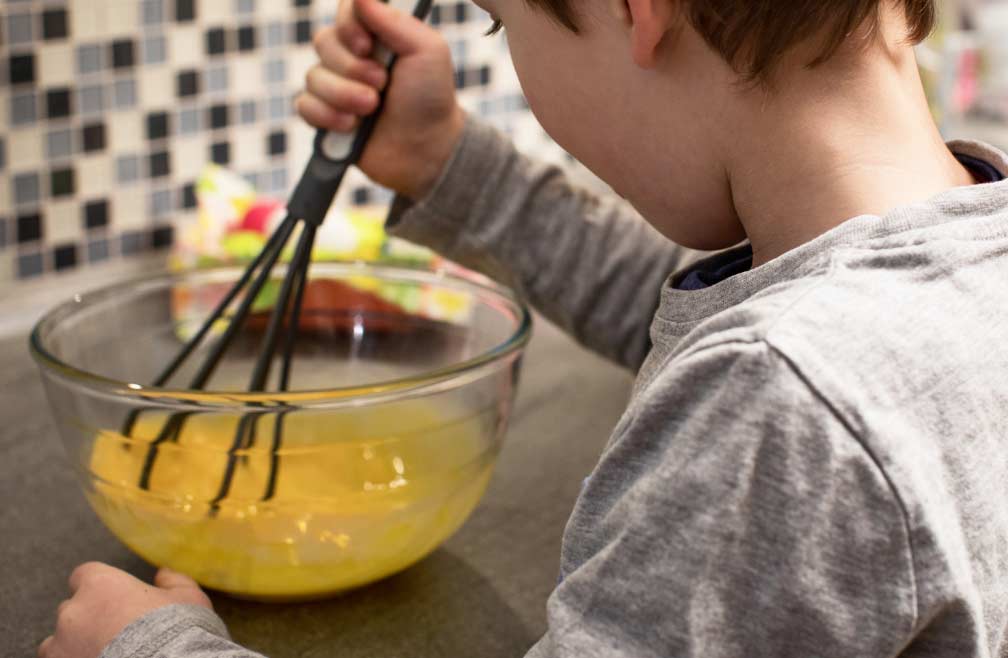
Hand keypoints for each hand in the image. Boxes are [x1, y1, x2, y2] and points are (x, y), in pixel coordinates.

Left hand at [38, 562, 212, 657]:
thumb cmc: (176, 630)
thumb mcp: (189, 598)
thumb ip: (174, 580)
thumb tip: (163, 573)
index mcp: (101, 584)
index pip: (84, 575)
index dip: (99, 586)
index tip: (114, 598)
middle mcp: (74, 611)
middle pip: (71, 608)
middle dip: (88, 618)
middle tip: (116, 632)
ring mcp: (61, 645)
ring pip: (58, 642)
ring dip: (75, 645)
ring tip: (104, 653)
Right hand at [297, 0, 465, 199]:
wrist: (426, 151)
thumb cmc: (431, 99)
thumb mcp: (428, 52)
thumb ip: (396, 20)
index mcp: (377, 34)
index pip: (345, 10)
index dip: (350, 26)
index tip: (368, 46)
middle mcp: (352, 56)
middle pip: (323, 42)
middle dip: (352, 69)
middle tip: (381, 86)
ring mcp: (336, 86)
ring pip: (313, 76)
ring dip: (344, 96)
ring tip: (371, 110)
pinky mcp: (326, 116)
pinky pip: (304, 105)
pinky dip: (327, 116)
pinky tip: (351, 126)